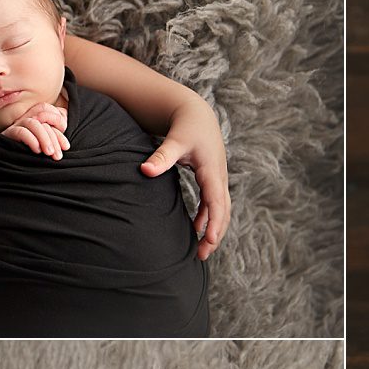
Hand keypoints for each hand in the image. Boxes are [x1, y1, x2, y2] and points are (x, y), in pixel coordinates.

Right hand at [0, 102, 69, 159]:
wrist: (10, 164)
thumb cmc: (33, 153)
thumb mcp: (48, 143)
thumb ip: (55, 132)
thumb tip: (65, 123)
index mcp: (35, 116)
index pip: (47, 109)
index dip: (59, 121)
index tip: (65, 145)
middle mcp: (26, 117)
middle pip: (42, 116)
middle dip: (54, 138)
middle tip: (58, 156)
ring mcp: (17, 124)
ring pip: (33, 124)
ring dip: (45, 138)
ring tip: (49, 153)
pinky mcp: (8, 134)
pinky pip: (21, 132)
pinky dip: (31, 140)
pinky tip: (37, 150)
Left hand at [141, 106, 230, 260]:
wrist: (196, 113)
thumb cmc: (185, 126)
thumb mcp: (175, 140)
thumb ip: (162, 156)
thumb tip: (145, 170)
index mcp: (212, 170)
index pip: (216, 201)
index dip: (215, 222)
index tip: (209, 240)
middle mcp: (219, 177)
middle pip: (223, 211)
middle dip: (216, 234)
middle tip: (202, 255)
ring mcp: (218, 179)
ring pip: (221, 210)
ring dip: (214, 230)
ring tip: (201, 251)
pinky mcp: (212, 180)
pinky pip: (214, 204)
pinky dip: (208, 218)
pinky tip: (196, 229)